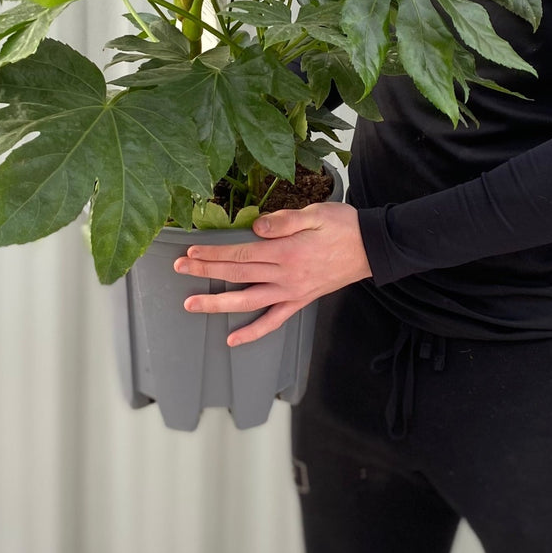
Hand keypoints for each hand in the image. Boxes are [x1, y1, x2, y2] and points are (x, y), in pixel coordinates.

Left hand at [175, 202, 370, 346]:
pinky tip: (233, 339)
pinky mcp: (300, 301)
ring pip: (248, 301)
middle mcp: (285, 275)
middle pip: (237, 274)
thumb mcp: (316, 212)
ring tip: (191, 305)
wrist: (372, 248)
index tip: (191, 252)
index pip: (241, 253)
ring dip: (218, 304)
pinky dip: (253, 333)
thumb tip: (257, 228)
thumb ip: (285, 221)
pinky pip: (274, 321)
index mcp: (286, 251)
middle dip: (205, 271)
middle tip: (179, 268)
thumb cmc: (344, 226)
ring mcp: (292, 292)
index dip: (214, 253)